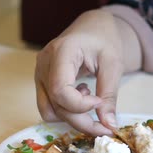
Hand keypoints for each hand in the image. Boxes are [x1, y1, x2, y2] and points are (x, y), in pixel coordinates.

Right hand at [35, 9, 141, 135]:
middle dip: (82, 121)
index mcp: (61, 51)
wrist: (92, 27)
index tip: (100, 102)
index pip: (60, 90)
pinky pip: (48, 107)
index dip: (80, 105)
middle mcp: (44, 63)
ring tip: (89, 99)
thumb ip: (109, 95)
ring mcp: (39, 73)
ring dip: (72, 118)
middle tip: (104, 125)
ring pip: (49, 111)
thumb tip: (109, 126)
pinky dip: (65, 112)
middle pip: (56, 105)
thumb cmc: (103, 39)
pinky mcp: (41, 81)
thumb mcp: (114, 64)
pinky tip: (79, 96)